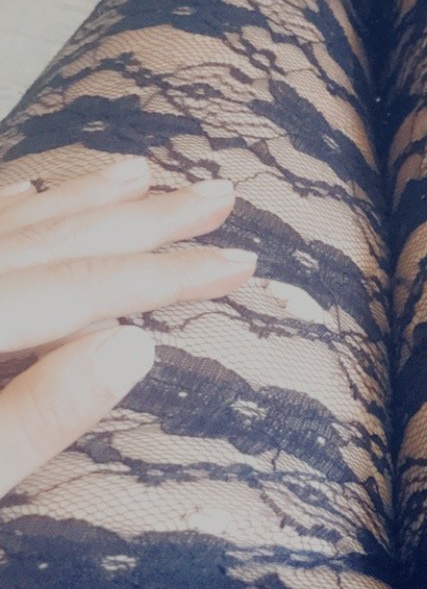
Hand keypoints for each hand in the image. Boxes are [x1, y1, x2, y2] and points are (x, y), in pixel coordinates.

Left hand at [0, 156, 256, 498]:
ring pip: (15, 225)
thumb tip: (135, 348)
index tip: (242, 258)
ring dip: (81, 200)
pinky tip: (32, 190)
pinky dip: (10, 208)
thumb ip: (33, 418)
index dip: (167, 275)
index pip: (82, 292)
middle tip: (218, 192)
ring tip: (141, 170)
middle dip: (143, 219)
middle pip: (55, 243)